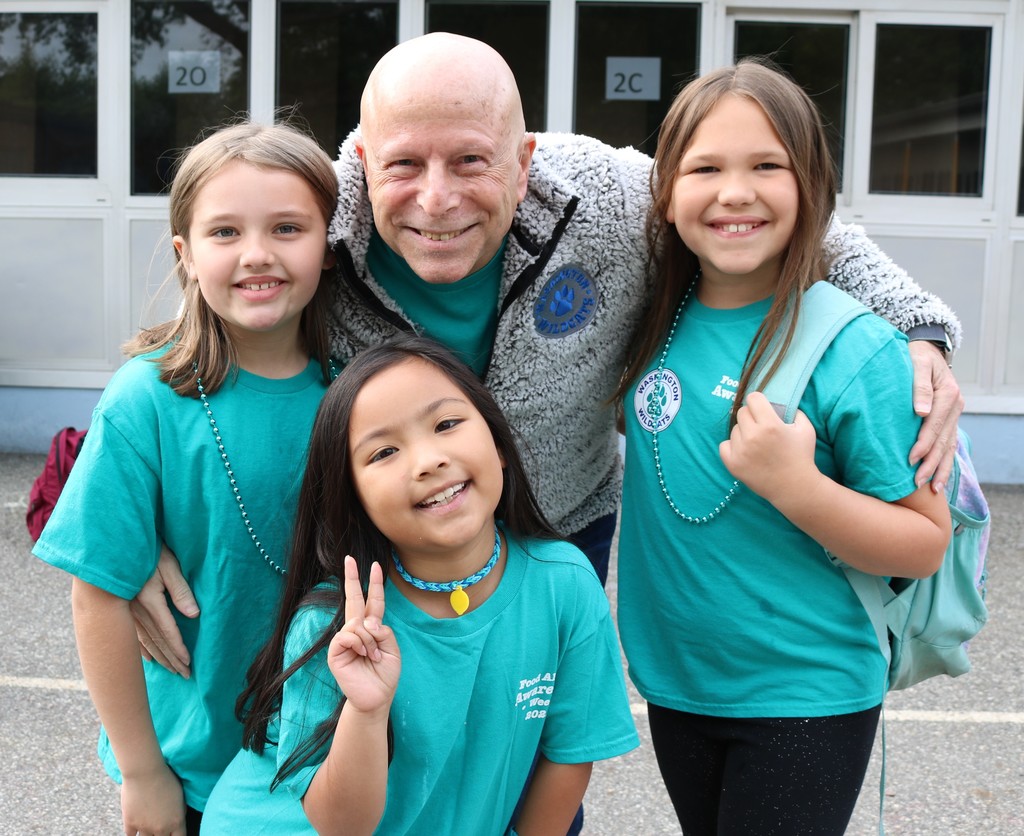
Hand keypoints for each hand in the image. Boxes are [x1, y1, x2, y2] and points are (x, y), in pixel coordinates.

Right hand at [120, 762, 185, 835]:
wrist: (145, 772)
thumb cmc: (166, 779)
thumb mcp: (181, 796)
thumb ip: (179, 812)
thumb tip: (178, 819)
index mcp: (177, 821)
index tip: (174, 833)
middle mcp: (161, 828)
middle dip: (163, 835)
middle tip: (160, 828)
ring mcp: (144, 827)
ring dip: (148, 835)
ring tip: (149, 827)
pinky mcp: (130, 823)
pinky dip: (134, 834)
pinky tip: (136, 830)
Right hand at [130, 545, 197, 677]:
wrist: (116, 545)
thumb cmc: (149, 551)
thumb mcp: (169, 565)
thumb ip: (181, 590)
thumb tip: (194, 615)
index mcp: (149, 601)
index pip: (168, 631)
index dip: (178, 648)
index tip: (189, 663)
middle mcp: (136, 611)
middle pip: (157, 641)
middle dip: (172, 660)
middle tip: (185, 675)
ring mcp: (127, 612)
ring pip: (145, 641)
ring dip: (160, 657)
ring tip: (172, 671)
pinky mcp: (122, 610)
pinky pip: (132, 635)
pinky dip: (142, 649)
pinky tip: (148, 659)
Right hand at [327, 557, 400, 713]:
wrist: (376, 698)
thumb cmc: (385, 675)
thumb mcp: (393, 649)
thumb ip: (383, 631)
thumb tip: (367, 622)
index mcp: (372, 628)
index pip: (373, 601)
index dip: (375, 584)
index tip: (375, 565)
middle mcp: (357, 630)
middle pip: (354, 599)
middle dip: (352, 578)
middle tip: (349, 558)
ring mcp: (345, 639)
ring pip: (358, 623)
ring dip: (371, 640)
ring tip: (374, 656)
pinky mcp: (336, 650)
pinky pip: (349, 635)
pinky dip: (361, 644)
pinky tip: (363, 656)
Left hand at [719, 392, 820, 504]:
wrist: (795, 487)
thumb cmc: (802, 456)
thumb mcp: (805, 428)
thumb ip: (792, 410)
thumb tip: (777, 401)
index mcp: (770, 425)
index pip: (753, 398)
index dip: (759, 402)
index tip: (762, 408)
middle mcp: (753, 436)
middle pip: (742, 412)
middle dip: (752, 417)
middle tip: (762, 427)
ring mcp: (741, 451)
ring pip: (734, 429)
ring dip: (744, 433)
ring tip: (757, 444)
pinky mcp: (733, 464)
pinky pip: (724, 445)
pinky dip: (733, 446)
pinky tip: (745, 451)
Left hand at [907, 340, 962, 492]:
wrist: (926, 351)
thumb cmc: (915, 356)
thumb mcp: (916, 363)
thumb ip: (919, 385)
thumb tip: (920, 411)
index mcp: (948, 393)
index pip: (934, 423)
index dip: (923, 443)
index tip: (910, 459)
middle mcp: (955, 406)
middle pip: (943, 439)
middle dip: (931, 463)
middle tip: (917, 482)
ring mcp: (954, 415)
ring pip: (949, 446)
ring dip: (940, 468)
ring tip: (932, 488)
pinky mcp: (950, 420)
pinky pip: (950, 444)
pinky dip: (945, 462)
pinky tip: (940, 479)